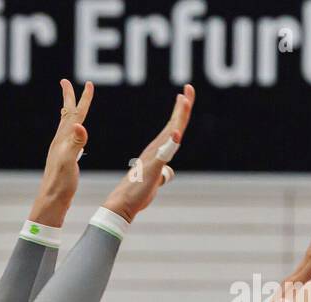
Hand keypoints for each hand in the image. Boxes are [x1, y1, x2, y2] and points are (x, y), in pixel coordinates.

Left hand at [29, 79, 93, 224]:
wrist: (50, 202)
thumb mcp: (69, 162)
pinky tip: (73, 136)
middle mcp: (60, 143)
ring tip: (71, 105)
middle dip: (68, 98)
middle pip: (67, 115)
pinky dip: (72, 131)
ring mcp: (60, 151)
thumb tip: (78, 124)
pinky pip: (68, 139)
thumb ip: (75, 143)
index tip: (88, 84)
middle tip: (65, 82)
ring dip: (70, 113)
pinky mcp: (62, 160)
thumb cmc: (60, 184)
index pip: (75, 114)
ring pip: (66, 126)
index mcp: (63, 140)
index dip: (83, 99)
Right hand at [103, 85, 194, 222]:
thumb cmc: (137, 193)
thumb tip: (169, 173)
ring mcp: (153, 158)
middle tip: (188, 87)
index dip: (181, 111)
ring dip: (178, 117)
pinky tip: (177, 134)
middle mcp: (155, 150)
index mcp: (157, 150)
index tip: (185, 94)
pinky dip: (170, 143)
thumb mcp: (154, 180)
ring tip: (184, 101)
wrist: (121, 204)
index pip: (174, 127)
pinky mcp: (151, 168)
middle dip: (183, 106)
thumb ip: (163, 174)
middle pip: (174, 125)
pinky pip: (163, 154)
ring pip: (169, 134)